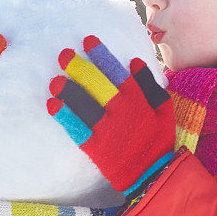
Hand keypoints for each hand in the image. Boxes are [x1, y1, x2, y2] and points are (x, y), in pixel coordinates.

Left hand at [47, 35, 174, 196]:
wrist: (155, 175)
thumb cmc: (158, 141)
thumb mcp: (164, 110)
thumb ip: (151, 86)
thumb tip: (135, 62)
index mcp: (137, 101)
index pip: (116, 72)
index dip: (102, 55)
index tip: (88, 41)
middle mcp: (121, 112)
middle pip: (97, 85)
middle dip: (80, 68)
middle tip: (64, 54)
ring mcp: (108, 130)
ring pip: (85, 105)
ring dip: (69, 91)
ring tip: (54, 81)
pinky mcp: (97, 147)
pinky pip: (79, 130)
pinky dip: (65, 117)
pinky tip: (52, 105)